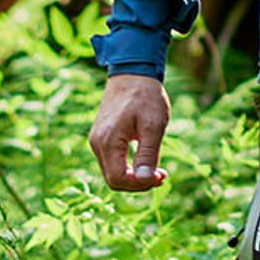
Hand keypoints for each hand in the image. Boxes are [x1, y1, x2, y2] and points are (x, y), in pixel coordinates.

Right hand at [92, 74, 170, 190]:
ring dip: (135, 177)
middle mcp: (97, 143)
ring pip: (113, 173)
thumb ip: (148, 155)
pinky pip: (113, 162)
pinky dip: (129, 167)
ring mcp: (97, 141)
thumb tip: (146, 180)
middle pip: (114, 180)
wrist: (132, 73)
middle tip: (162, 175)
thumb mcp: (153, 126)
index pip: (118, 179)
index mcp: (108, 141)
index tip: (161, 176)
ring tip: (158, 169)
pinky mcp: (101, 138)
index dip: (140, 185)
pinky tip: (145, 160)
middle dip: (138, 183)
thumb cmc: (145, 97)